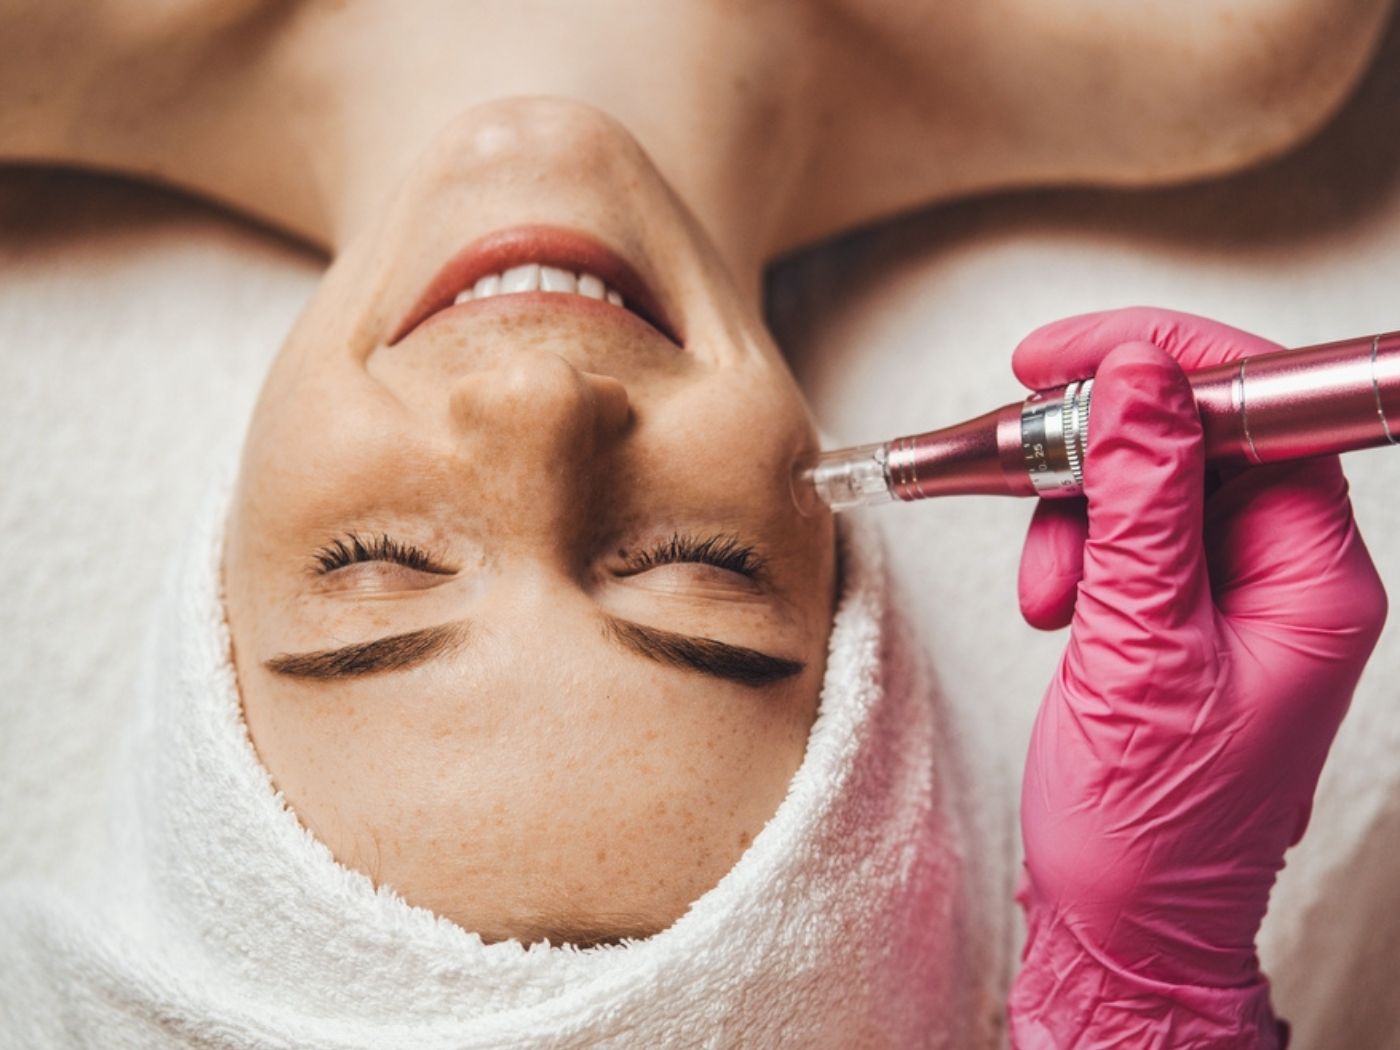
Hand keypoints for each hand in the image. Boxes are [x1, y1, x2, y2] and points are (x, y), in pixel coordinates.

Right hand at [1007, 308, 1387, 1047]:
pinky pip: (1126, 540)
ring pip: (1149, 488)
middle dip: (1102, 454)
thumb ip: (1141, 503)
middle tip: (1030, 458)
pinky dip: (1074, 555)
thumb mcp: (1138, 651)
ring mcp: (1231, 600)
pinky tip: (1055, 604)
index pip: (1265, 414)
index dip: (1168, 364)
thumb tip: (1139, 380)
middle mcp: (1285, 580)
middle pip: (1199, 441)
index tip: (1070, 356)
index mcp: (1314, 582)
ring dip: (1077, 515)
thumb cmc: (1151, 828)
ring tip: (1049, 587)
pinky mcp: (1179, 619)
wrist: (1121, 925)